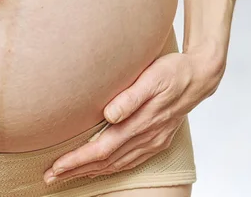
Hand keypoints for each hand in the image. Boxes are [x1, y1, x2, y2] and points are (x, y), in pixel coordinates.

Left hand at [43, 45, 224, 182]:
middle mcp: (146, 136)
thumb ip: (130, 97)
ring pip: (117, 164)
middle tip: (49, 177)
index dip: (78, 160)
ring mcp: (153, 141)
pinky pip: (130, 162)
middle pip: (105, 162)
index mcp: (141, 122)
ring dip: (90, 172)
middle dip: (76, 171)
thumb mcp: (151, 77)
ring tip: (66, 177)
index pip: (102, 148)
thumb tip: (109, 114)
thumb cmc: (172, 72)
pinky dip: (111, 169)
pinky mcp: (157, 141)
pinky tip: (101, 170)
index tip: (56, 166)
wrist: (200, 76)